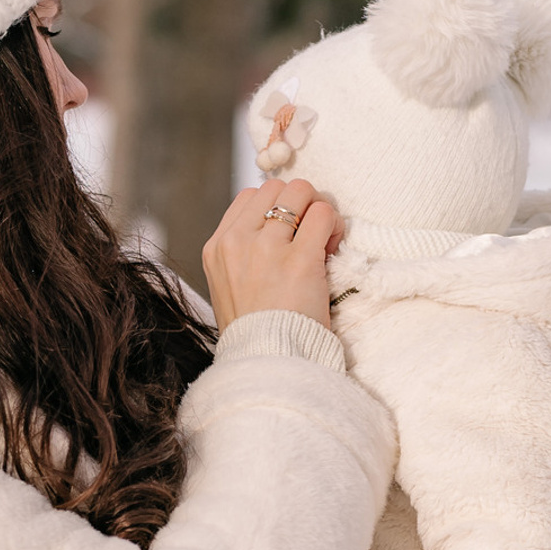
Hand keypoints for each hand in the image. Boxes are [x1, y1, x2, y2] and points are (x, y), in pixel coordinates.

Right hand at [202, 178, 344, 333]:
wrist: (268, 362)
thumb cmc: (257, 330)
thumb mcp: (231, 287)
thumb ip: (244, 254)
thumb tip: (277, 223)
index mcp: (217, 247)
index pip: (249, 197)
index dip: (276, 208)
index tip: (288, 234)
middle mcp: (237, 242)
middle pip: (275, 187)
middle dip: (299, 203)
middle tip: (310, 233)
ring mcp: (266, 249)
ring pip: (301, 191)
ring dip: (318, 209)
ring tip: (323, 240)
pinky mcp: (299, 260)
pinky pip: (323, 214)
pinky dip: (334, 224)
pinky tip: (332, 248)